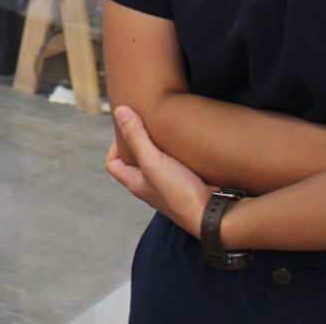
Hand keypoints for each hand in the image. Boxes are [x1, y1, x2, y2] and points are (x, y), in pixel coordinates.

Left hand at [105, 105, 213, 235]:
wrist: (211, 214)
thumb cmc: (179, 193)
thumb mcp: (153, 161)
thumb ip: (136, 137)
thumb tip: (120, 112)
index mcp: (135, 182)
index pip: (113, 163)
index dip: (114, 144)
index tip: (127, 128)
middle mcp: (149, 186)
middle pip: (134, 161)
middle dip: (137, 141)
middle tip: (146, 124)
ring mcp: (167, 186)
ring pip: (156, 162)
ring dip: (158, 146)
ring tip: (165, 129)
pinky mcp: (185, 183)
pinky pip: (175, 165)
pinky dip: (175, 153)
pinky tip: (183, 143)